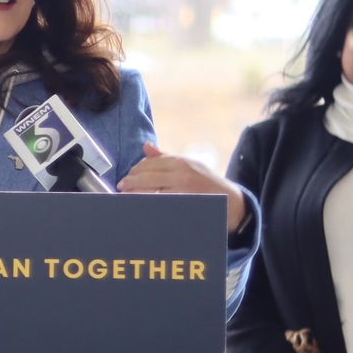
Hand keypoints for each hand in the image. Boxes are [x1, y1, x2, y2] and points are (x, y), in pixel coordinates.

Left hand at [117, 143, 248, 233]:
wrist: (230, 201)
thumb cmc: (205, 181)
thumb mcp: (189, 165)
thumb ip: (165, 157)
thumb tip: (146, 146)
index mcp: (182, 163)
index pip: (151, 164)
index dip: (135, 171)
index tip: (127, 176)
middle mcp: (183, 175)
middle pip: (148, 178)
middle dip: (131, 183)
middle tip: (122, 187)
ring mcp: (184, 192)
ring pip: (152, 193)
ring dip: (136, 195)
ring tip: (126, 197)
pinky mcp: (186, 205)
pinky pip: (162, 205)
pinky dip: (150, 204)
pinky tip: (141, 207)